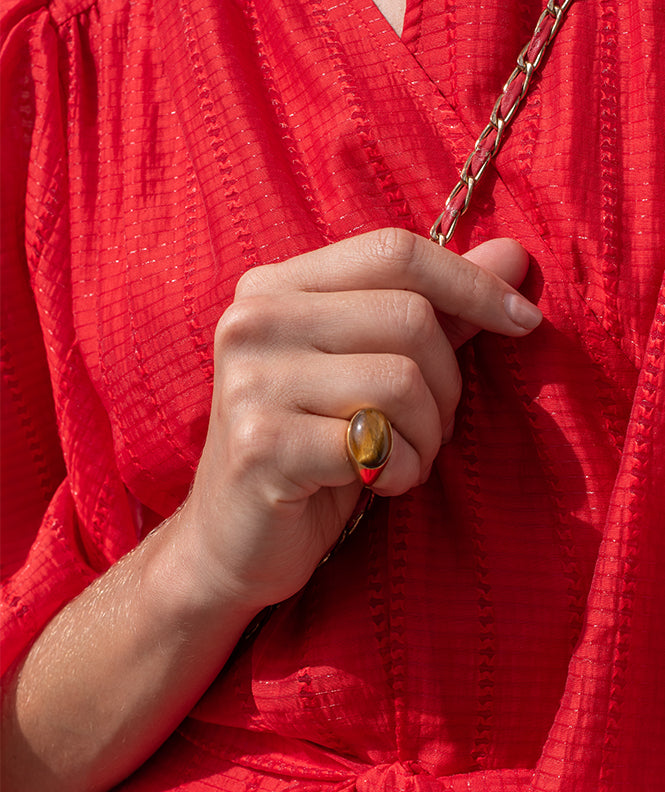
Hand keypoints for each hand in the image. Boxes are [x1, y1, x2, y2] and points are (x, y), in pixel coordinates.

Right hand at [176, 229, 536, 615]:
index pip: (393, 251)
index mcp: (276, 286)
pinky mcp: (261, 444)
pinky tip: (374, 484)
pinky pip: (377, 443)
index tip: (524, 321)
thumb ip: (436, 310)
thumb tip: (514, 254)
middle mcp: (254, 320)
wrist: (234, 540)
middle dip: (448, 384)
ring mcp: (251, 381)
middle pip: (409, 317)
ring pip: (401, 380)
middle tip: (428, 428)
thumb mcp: (371, 369)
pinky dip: (400, 471)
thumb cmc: (312, 450)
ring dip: (426, 435)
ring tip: (399, 458)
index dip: (471, 282)